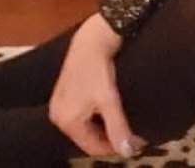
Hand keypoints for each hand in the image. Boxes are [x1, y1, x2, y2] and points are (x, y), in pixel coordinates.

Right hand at [49, 13, 144, 157]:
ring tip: (124, 125)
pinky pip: (82, 116)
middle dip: (109, 139)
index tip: (135, 145)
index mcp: (66, 121)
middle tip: (133, 136)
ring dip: (104, 129)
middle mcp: (58, 116)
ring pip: (85, 127)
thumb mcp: (110, 101)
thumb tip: (128, 152)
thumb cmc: (98, 71)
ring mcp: (60, 106)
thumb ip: (118, 128)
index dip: (115, 148)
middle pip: (87, 138)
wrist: (90, 41)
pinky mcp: (65, 96)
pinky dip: (97, 118)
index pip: (92, 147)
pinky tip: (111, 113)